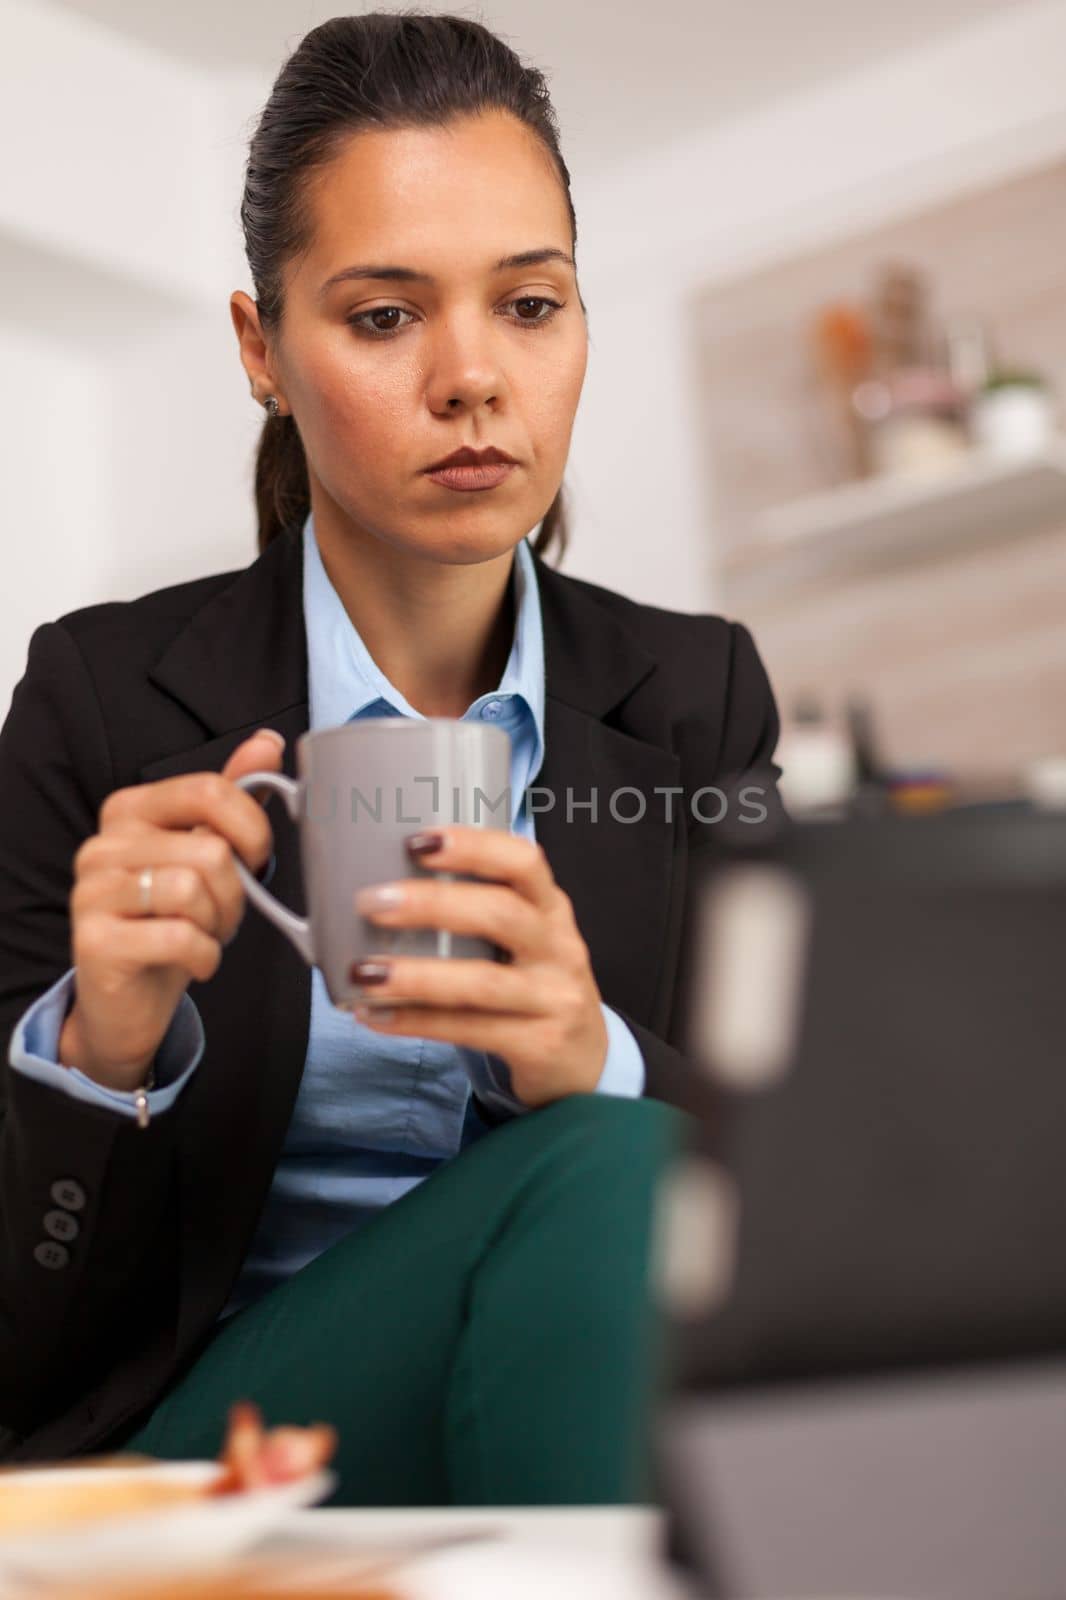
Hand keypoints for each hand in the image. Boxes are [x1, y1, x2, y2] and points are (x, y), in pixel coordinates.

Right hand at [58, 730, 282, 1091]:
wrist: (127, 1000)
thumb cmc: (171, 922)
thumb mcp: (203, 855)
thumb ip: (230, 800)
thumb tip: (267, 742)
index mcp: (130, 810)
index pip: (209, 789)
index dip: (252, 830)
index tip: (254, 861)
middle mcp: (102, 843)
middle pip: (211, 849)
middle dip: (236, 893)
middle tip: (221, 914)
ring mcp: (91, 891)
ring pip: (194, 889)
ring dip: (218, 925)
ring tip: (203, 935)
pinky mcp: (94, 941)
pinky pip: (179, 936)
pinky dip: (204, 956)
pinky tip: (193, 960)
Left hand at [348, 825, 609, 1107]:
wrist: (584, 1060)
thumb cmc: (532, 985)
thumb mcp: (524, 941)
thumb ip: (475, 915)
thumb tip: (381, 894)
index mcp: (550, 908)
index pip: (524, 862)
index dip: (473, 847)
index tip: (416, 841)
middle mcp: (558, 947)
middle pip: (501, 914)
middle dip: (431, 904)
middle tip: (371, 902)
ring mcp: (553, 998)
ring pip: (482, 982)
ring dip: (416, 975)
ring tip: (362, 972)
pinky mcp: (539, 1043)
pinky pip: (470, 1030)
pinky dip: (415, 1021)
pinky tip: (374, 1014)